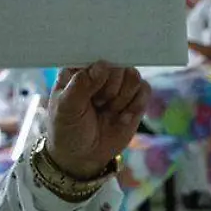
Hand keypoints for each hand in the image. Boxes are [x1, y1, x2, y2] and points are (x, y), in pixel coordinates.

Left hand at [48, 63, 150, 179]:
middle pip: (118, 64)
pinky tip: (121, 117)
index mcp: (79, 68)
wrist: (83, 157)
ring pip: (133, 76)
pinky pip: (145, 90)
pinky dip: (135, 105)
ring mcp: (119, 84)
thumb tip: (102, 66)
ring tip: (108, 110)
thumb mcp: (66, 109)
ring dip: (122, 97)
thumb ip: (80, 85)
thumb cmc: (67, 129)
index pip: (95, 53)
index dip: (99, 71)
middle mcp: (100, 72)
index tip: (92, 92)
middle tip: (97, 104)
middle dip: (110, 88)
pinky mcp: (134, 98)